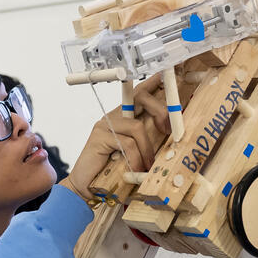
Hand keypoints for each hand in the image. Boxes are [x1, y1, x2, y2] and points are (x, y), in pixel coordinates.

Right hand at [62, 76, 167, 199]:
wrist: (86, 186)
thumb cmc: (113, 170)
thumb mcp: (135, 152)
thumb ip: (147, 142)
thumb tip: (171, 139)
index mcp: (123, 116)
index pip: (140, 92)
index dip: (155, 81)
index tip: (170, 71)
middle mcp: (114, 115)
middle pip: (140, 97)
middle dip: (160, 111)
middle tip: (169, 130)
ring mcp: (105, 124)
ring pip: (137, 126)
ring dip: (147, 149)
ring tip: (148, 165)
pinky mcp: (100, 137)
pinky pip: (127, 143)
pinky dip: (136, 158)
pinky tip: (135, 168)